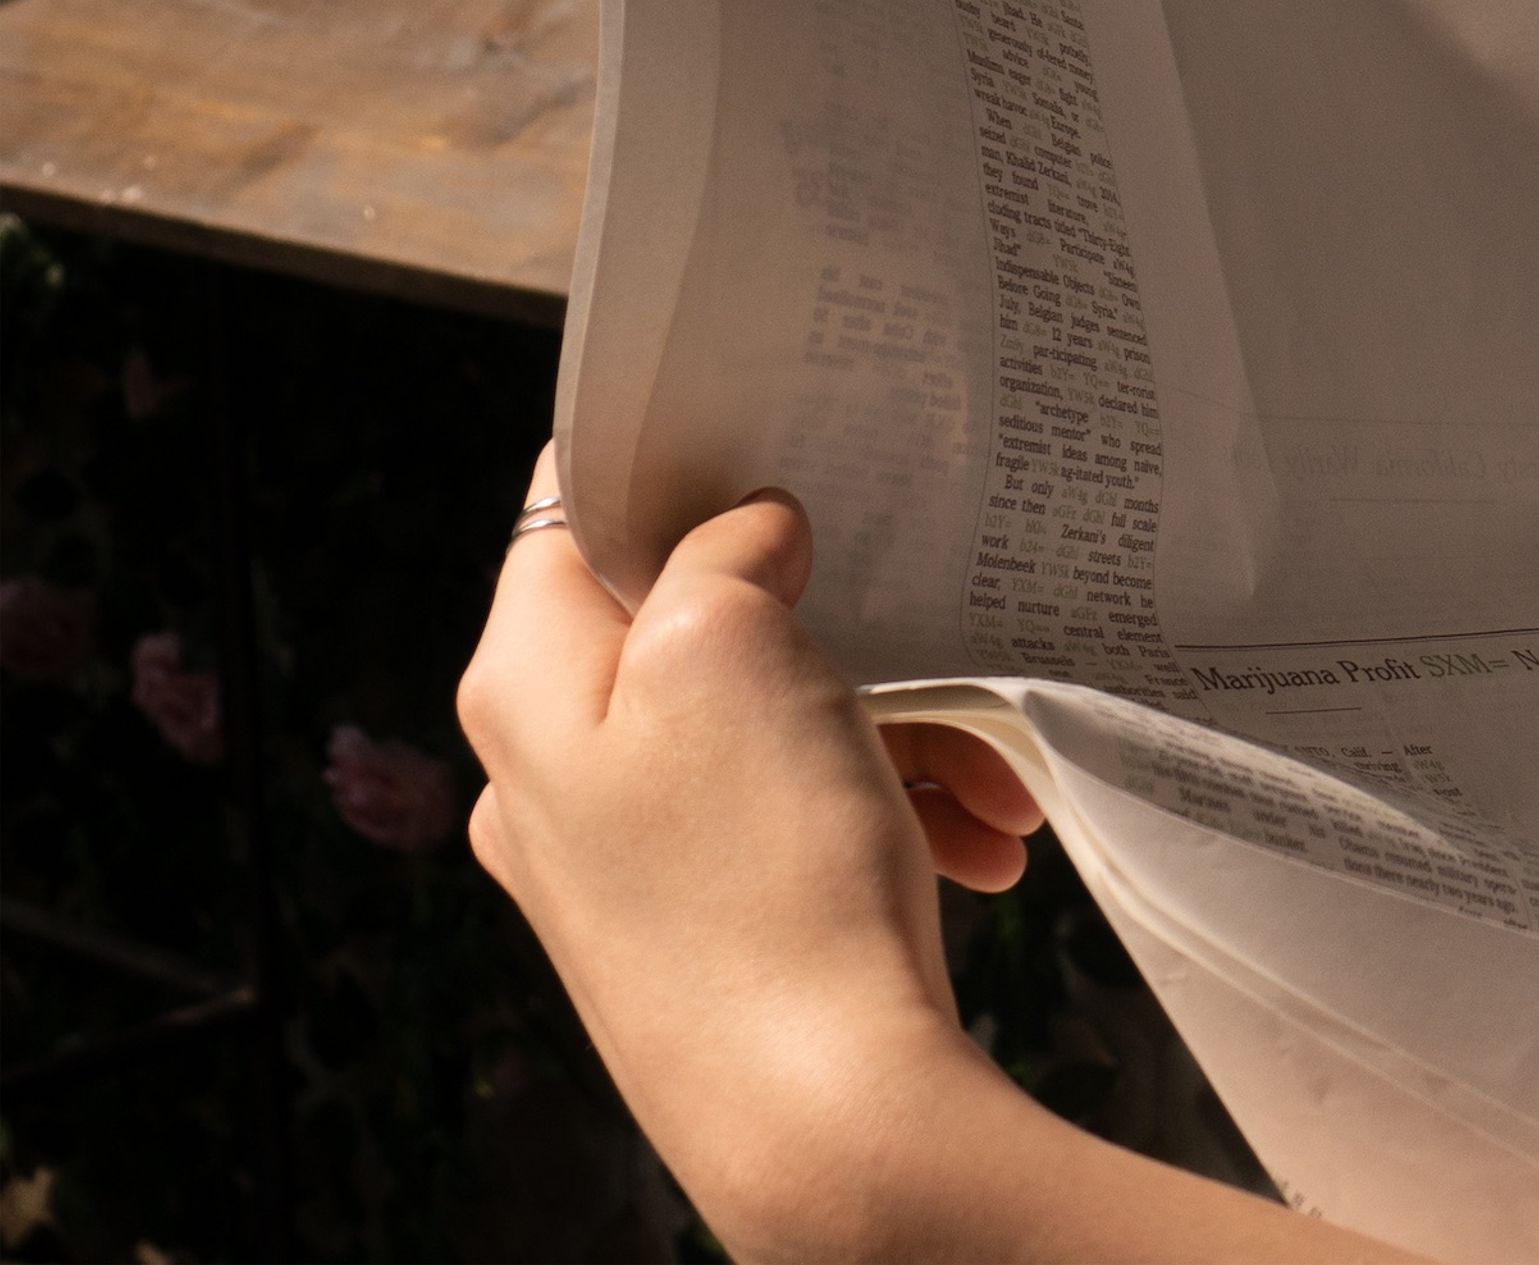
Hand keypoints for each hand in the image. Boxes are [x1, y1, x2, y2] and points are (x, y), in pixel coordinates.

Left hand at [461, 452, 1381, 1260]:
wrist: (826, 1122)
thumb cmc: (766, 883)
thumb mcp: (734, 652)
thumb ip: (724, 554)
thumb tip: (745, 534)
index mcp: (527, 688)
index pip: (567, 511)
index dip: (673, 459)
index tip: (780, 436)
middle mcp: (552, 774)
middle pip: (698, 627)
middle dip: (844, 628)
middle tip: (931, 633)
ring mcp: (623, 863)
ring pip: (769, 731)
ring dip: (895, 733)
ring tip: (990, 787)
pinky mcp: (700, 929)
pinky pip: (800, 823)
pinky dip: (892, 813)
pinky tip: (976, 847)